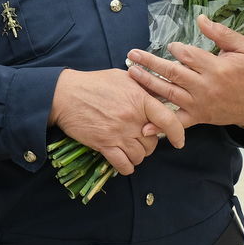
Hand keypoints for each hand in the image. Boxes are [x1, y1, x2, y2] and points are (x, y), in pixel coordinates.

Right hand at [49, 68, 184, 175]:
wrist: (64, 94)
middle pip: (153, 143)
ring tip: (130, 147)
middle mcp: (132, 118)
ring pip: (140, 155)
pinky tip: (123, 160)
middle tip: (139, 137)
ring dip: (137, 155)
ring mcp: (118, 133)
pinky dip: (126, 166)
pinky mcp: (104, 145)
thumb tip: (160, 96)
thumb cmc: (93, 83)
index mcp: (139, 99)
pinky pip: (124, 165)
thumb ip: (143, 88)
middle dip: (149, 143)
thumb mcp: (123, 78)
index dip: (177, 134)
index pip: (168, 120)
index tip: (179, 142)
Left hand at [125, 14, 243, 128]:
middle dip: (150, 63)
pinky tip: (144, 126)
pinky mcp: (198, 117)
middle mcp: (205, 87)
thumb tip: (200, 19)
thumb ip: (221, 33)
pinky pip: (178, 122)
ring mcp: (199, 104)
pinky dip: (161, 125)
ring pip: (169, 93)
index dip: (176, 49)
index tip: (171, 46)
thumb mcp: (243, 48)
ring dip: (148, 83)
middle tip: (132, 54)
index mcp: (216, 68)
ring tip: (132, 73)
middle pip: (172, 73)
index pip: (188, 56)